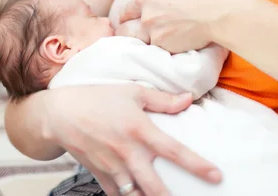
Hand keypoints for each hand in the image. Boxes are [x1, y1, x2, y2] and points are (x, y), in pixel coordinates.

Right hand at [48, 84, 221, 195]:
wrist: (61, 113)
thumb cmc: (98, 98)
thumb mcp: (132, 91)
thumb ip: (162, 99)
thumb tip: (188, 99)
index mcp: (139, 129)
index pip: (174, 150)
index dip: (197, 165)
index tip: (216, 176)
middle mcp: (128, 153)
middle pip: (156, 187)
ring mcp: (113, 168)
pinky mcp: (100, 176)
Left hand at [121, 0, 244, 52]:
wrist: (219, 12)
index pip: (126, 11)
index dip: (127, 16)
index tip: (129, 21)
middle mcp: (146, 16)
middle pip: (128, 30)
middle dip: (133, 32)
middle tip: (143, 35)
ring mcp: (154, 33)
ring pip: (144, 42)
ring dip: (150, 42)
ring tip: (161, 41)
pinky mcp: (166, 47)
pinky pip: (159, 52)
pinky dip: (164, 50)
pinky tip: (174, 45)